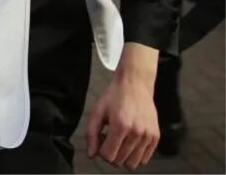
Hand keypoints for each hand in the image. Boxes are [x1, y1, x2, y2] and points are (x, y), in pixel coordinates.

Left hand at [85, 43, 159, 169]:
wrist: (135, 84)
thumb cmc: (114, 97)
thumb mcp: (97, 112)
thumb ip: (91, 134)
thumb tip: (91, 155)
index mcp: (120, 126)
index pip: (108, 156)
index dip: (101, 151)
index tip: (101, 140)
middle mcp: (137, 133)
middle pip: (120, 161)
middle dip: (111, 153)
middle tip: (109, 138)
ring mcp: (148, 135)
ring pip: (132, 163)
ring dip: (123, 156)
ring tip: (119, 140)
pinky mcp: (156, 136)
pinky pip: (144, 159)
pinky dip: (135, 154)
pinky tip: (129, 141)